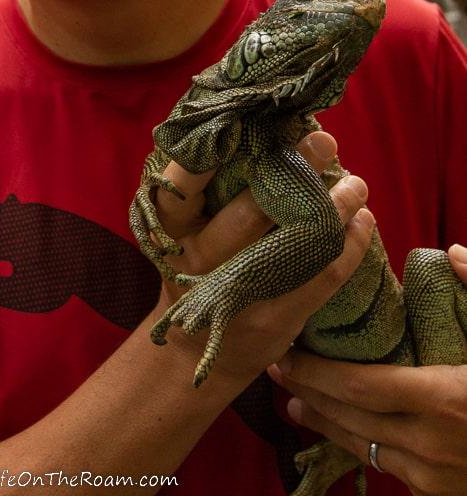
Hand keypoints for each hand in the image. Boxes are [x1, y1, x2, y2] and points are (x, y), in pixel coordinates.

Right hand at [150, 132, 374, 388]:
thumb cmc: (195, 269)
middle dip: (295, 170)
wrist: (195, 354)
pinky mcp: (275, 318)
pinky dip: (350, 245)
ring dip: (334, 206)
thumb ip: (209, 190)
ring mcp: (237, 293)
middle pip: (250, 211)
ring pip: (296, 241)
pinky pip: (323, 275)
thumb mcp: (184, 231)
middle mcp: (198, 260)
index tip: (246, 123)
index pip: (183, 183)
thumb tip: (268, 129)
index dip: (211, 154)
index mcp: (171, 230)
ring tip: (356, 182)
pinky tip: (364, 220)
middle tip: (325, 141)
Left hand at [267, 244, 466, 495]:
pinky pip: (388, 468)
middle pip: (350, 420)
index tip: (285, 351)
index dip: (314, 371)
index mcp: (443, 398)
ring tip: (295, 401)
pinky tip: (346, 429)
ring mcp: (436, 478)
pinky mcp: (442, 494)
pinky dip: (361, 445)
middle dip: (308, 393)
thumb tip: (452, 252)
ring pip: (364, 449)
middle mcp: (431, 444)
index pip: (357, 387)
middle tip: (275, 368)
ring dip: (327, 424)